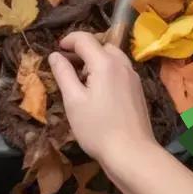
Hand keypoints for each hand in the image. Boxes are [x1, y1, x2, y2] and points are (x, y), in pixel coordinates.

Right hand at [48, 31, 157, 161]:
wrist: (132, 154)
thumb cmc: (98, 128)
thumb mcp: (73, 100)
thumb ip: (63, 73)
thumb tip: (55, 55)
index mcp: (105, 63)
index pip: (85, 39)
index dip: (68, 40)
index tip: (57, 49)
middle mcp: (122, 65)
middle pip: (101, 45)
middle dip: (83, 49)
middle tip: (67, 65)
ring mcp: (133, 78)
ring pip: (113, 57)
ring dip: (96, 59)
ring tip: (82, 79)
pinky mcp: (138, 91)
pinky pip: (120, 70)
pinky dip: (107, 70)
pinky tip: (98, 91)